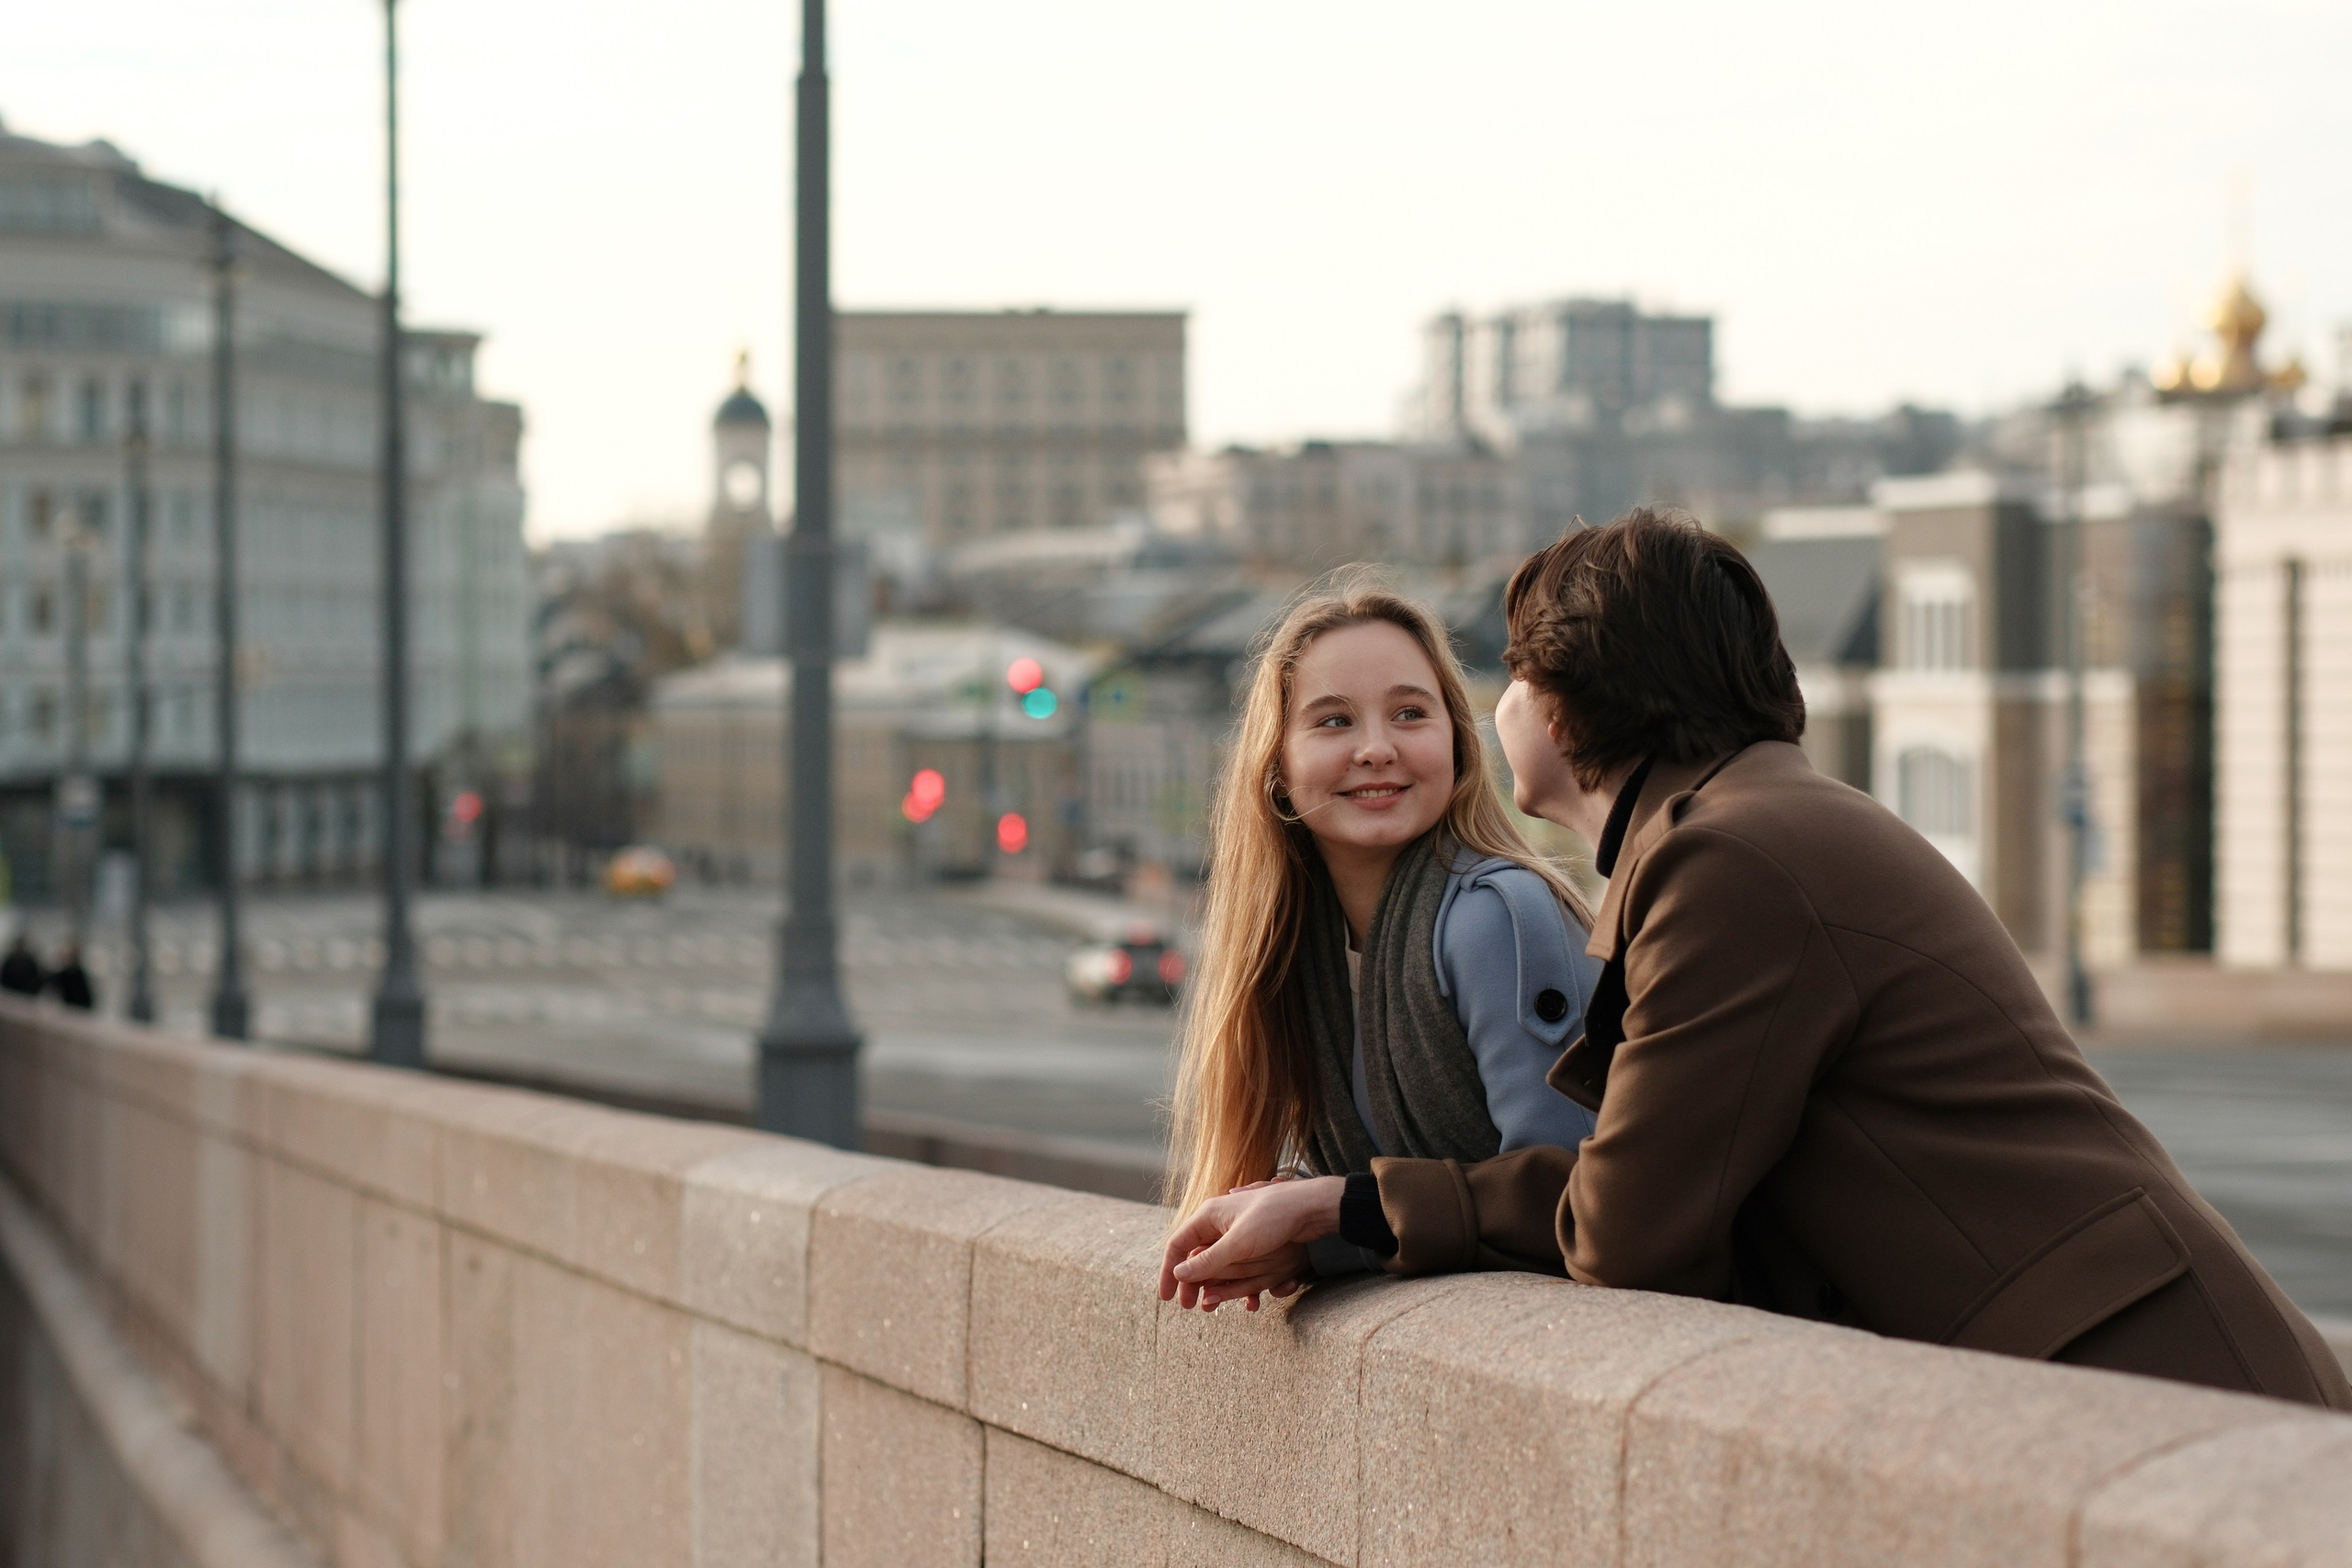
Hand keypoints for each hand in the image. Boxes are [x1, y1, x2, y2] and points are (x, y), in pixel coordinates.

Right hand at [1158, 1175, 1346, 1311]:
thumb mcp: (1238, 1243)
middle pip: (1195, 1256)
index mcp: (1208, 1216)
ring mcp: (1236, 1231)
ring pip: (1216, 1262)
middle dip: (1192, 1283)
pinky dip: (1236, 1281)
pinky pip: (1236, 1263)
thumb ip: (1208, 1261)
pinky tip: (1247, 1297)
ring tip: (1213, 1305)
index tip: (1167, 1297)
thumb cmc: (1273, 1218)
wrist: (1310, 1207)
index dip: (1168, 1272)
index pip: (1177, 1245)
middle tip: (1190, 1306)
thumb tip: (1179, 1275)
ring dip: (1213, 1285)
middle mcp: (1218, 1222)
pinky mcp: (1253, 1240)